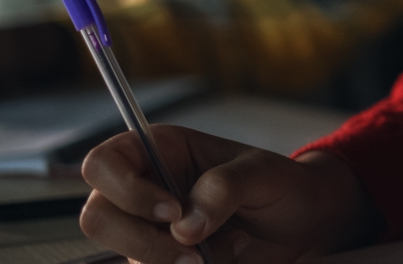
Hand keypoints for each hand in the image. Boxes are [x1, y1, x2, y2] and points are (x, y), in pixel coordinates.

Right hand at [81, 125, 381, 263]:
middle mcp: (143, 189)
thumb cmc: (283, 185)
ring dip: (163, 262)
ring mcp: (148, 229)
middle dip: (142, 240)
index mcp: (160, 150)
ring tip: (212, 257)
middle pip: (97, 218)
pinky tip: (216, 261)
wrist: (305, 225)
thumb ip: (225, 188)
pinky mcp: (160, 260)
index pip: (102, 164)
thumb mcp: (264, 173)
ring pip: (122, 254)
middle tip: (194, 249)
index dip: (125, 189)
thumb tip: (185, 226)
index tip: (172, 210)